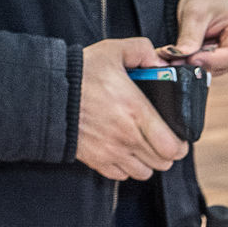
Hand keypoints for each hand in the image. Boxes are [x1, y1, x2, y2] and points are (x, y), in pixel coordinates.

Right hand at [75, 37, 188, 180]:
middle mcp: (127, 137)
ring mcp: (111, 152)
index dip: (180, 145)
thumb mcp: (113, 50)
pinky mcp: (97, 161)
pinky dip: (127, 168)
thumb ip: (142, 50)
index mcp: (137, 112)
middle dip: (167, 153)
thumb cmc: (80, 72)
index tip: (179, 137)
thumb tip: (159, 62)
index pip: (172, 147)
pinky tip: (124, 152)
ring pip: (144, 173)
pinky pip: (122, 176)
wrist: (47, 93)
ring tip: (144, 146)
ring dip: (148, 162)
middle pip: (163, 163)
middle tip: (163, 140)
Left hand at [164, 0, 227, 74]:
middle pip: (221, 66)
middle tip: (173, 59)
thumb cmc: (206, 1)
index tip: (188, 59)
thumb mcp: (195, 12)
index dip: (209, 60)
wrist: (207, 1)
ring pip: (214, 70)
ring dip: (193, 65)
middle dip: (197, 63)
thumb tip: (178, 56)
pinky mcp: (226, 63)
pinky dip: (194, 64)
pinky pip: (209, 69)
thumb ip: (189, 36)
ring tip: (175, 56)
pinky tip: (183, 56)